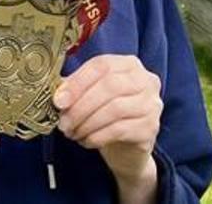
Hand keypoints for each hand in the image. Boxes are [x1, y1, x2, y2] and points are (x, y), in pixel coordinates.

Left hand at [53, 55, 161, 203]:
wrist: (127, 147)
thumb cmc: (106, 114)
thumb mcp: (91, 95)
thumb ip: (76, 89)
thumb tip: (59, 95)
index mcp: (128, 64)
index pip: (101, 65)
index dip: (78, 82)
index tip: (59, 101)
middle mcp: (145, 80)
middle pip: (109, 86)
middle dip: (81, 106)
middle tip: (63, 123)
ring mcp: (152, 103)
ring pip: (114, 109)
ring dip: (87, 123)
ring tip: (72, 133)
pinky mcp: (151, 127)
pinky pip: (120, 130)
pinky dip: (97, 136)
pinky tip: (86, 141)